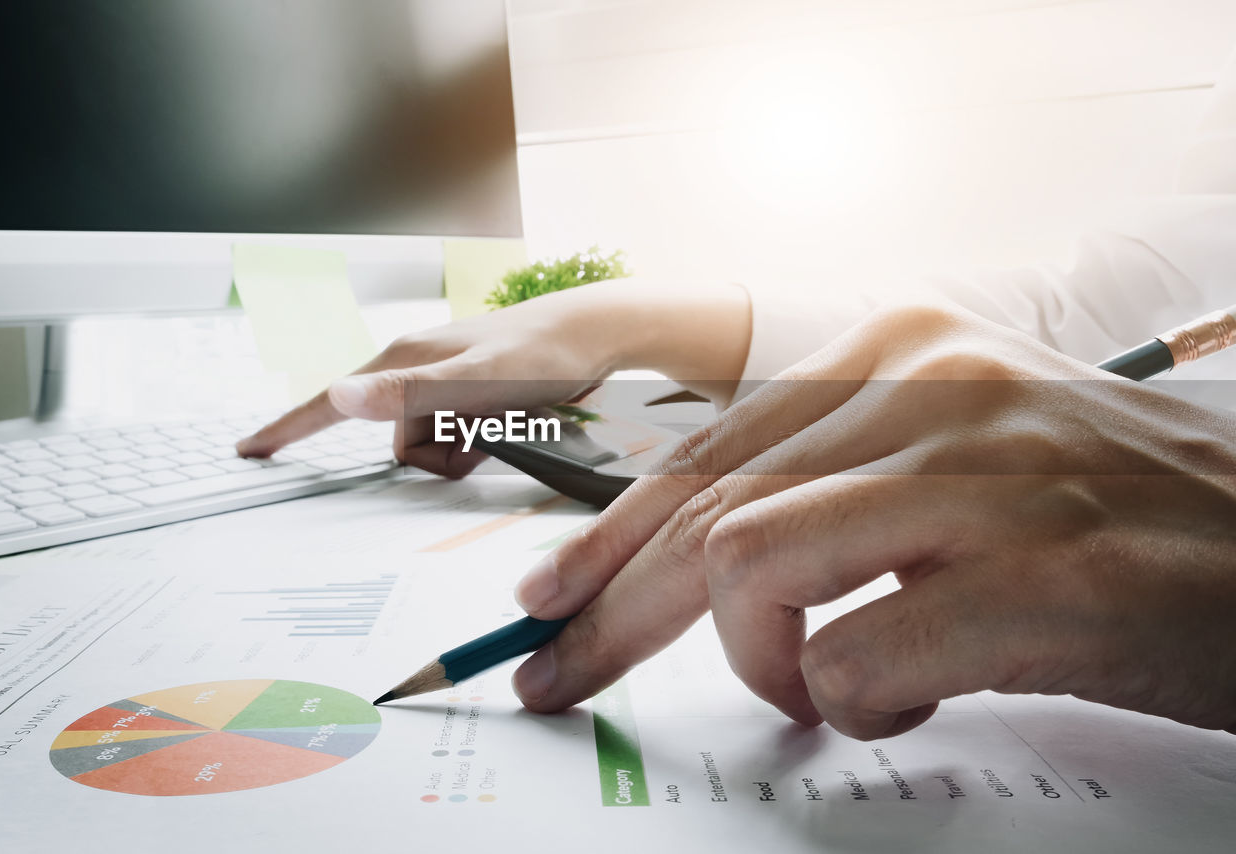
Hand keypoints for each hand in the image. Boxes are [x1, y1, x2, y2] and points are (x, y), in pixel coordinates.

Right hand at [235, 279, 750, 476]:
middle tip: (492, 430)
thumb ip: (411, 394)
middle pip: (400, 446)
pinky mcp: (466, 394)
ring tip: (510, 421)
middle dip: (442, 456)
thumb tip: (339, 398)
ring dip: (469, 452)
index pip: (328, 401)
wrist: (596, 333)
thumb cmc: (544, 353)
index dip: (286, 430)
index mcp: (402, 362)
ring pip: (432, 450)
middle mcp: (413, 368)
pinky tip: (511, 422)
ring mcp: (441, 381)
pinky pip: (458, 442)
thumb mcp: (480, 381)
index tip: (246, 451)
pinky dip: (482, 444)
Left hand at [511, 302, 1235, 738]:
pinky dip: (856, 701)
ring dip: (765, 661)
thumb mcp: (953, 459)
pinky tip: (912, 693)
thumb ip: (833, 481)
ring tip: (823, 687)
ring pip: (750, 569)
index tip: (553, 597)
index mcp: (898, 348)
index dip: (608, 537)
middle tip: (562, 679)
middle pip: (703, 513)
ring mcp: (983, 472)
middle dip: (615, 615)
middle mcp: (930, 386)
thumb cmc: (1109, 516)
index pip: (704, 449)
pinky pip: (854, 658)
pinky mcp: (1036, 572)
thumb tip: (698, 559)